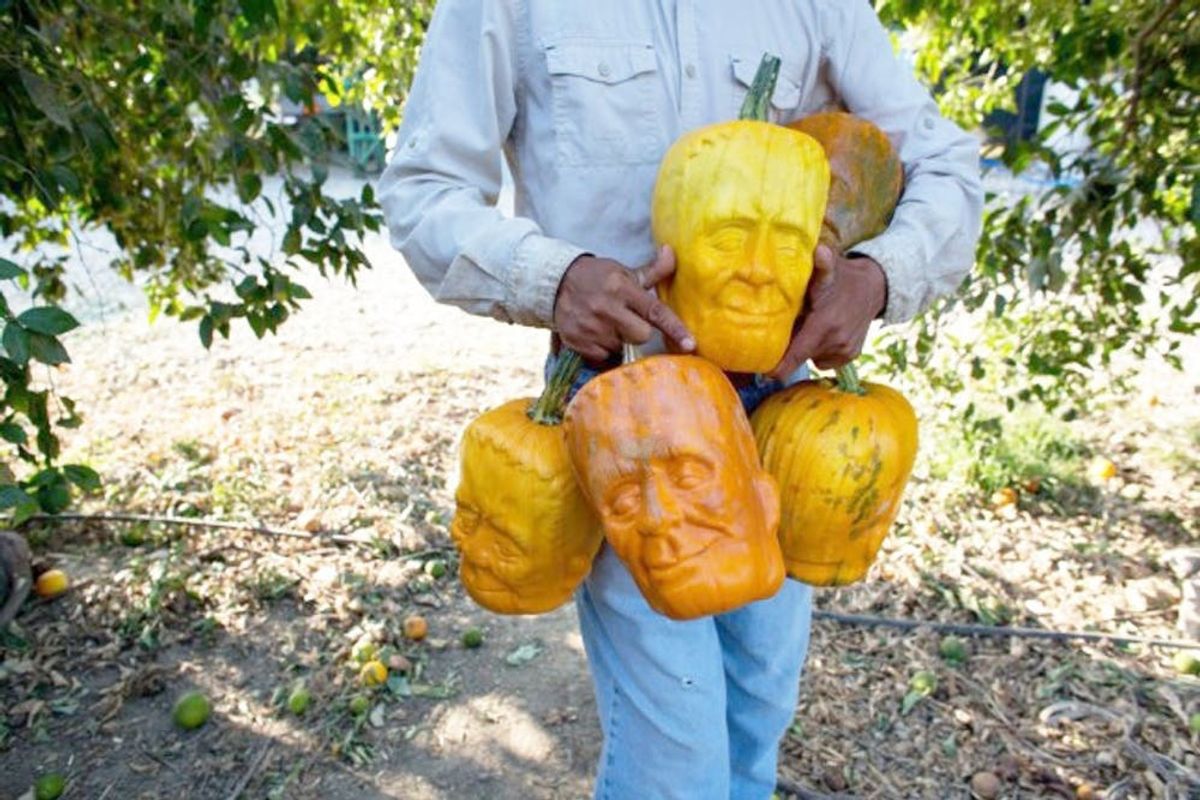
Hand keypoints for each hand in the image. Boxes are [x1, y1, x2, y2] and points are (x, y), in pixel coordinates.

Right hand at [553, 245, 695, 361]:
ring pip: (621, 347)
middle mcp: (607, 309)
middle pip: (641, 335)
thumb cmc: (597, 278)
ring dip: (618, 339)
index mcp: (622, 289)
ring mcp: (591, 327)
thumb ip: (652, 271)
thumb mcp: (623, 272)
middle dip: (639, 331)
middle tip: (626, 320)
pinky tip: (594, 332)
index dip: (674, 329)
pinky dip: (601, 348)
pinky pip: (602, 356)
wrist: (555, 283)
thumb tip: (672, 252)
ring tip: (605, 324)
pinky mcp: (578, 342)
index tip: (690, 344)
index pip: (655, 311)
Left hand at [768, 245, 886, 378]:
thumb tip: (819, 250)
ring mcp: (844, 350)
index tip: (761, 370)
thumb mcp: (830, 270)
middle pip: (800, 356)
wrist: (874, 288)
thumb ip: (821, 266)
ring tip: (809, 324)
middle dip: (787, 349)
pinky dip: (820, 349)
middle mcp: (836, 340)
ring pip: (811, 356)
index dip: (777, 366)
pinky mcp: (851, 355)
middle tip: (781, 332)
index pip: (796, 354)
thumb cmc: (842, 277)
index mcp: (824, 323)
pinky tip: (824, 332)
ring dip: (805, 346)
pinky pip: (825, 359)